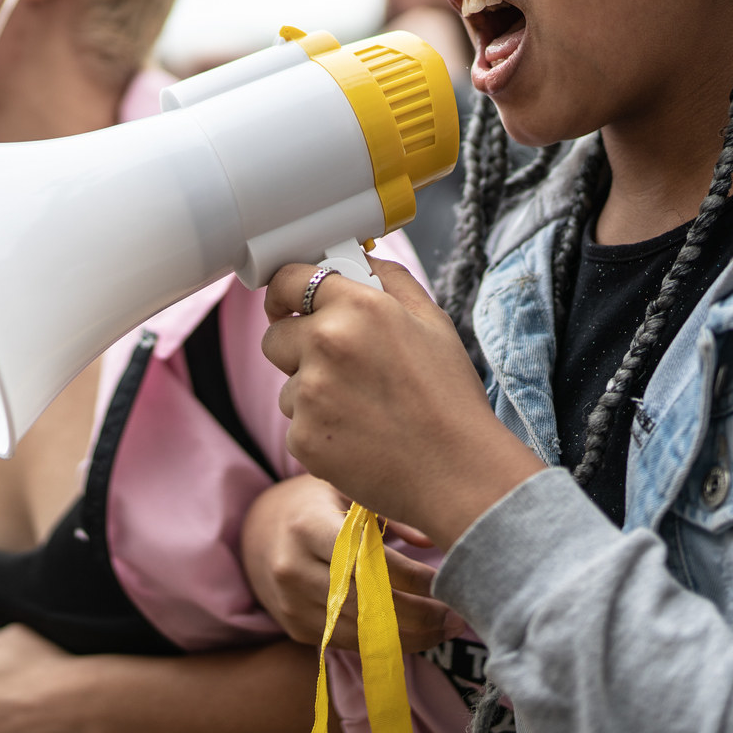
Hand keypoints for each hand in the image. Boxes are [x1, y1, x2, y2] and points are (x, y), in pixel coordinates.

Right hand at [241, 474, 462, 651]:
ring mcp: (290, 604)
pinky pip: (348, 643)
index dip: (413, 578)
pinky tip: (416, 636)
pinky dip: (385, 644)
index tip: (447, 582)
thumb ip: (388, 514)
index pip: (368, 562)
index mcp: (307, 526)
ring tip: (445, 630)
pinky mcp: (295, 628)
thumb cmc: (314, 504)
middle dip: (419, 616)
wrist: (256, 532)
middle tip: (457, 618)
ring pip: (360, 633)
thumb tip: (433, 538)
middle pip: (367, 605)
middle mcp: (292, 568)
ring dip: (410, 638)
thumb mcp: (344, 492)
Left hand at [262, 258, 544, 547]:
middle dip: (297, 348)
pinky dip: (319, 431)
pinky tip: (358, 436)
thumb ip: (390, 281)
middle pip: (274, 336)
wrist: (458, 473)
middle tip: (339, 366)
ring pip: (287, 385)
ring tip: (362, 409)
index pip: (287, 280)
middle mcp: (326, 344)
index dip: (284, 292)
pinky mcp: (303, 438)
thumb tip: (360, 259)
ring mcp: (310, 394)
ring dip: (312, 394)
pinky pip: (296, 425)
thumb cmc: (450, 398)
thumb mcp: (432, 322)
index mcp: (357, 307)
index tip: (287, 303)